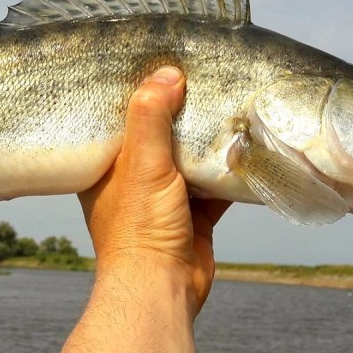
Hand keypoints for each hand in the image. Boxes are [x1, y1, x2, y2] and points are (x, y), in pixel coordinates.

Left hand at [78, 66, 230, 315]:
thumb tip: (166, 73)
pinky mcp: (193, 216)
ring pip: (188, 159)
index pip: (120, 119)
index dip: (138, 94)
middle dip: (180, 114)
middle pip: (159, 136)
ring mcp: (164, 199)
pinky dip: (229, 170)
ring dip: (207, 141)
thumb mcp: (142, 163)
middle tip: (200, 78)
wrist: (163, 288)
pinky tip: (246, 146)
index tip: (158, 65)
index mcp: (106, 167)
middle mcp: (132, 181)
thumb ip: (151, 116)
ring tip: (227, 103)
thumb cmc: (140, 228)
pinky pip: (213, 184)